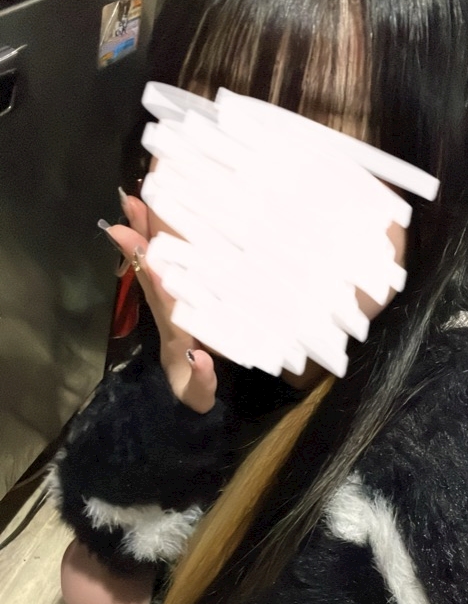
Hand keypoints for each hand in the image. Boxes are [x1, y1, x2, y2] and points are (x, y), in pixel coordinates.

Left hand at [108, 195, 216, 413]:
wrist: (182, 402)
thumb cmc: (193, 394)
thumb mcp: (199, 395)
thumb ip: (202, 380)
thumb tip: (201, 359)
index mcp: (176, 334)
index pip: (162, 300)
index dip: (152, 272)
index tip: (138, 244)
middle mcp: (169, 315)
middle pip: (152, 273)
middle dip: (140, 239)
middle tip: (129, 201)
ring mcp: (171, 307)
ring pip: (156, 267)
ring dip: (143, 235)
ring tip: (133, 201)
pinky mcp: (178, 303)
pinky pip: (164, 269)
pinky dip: (154, 246)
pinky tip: (149, 218)